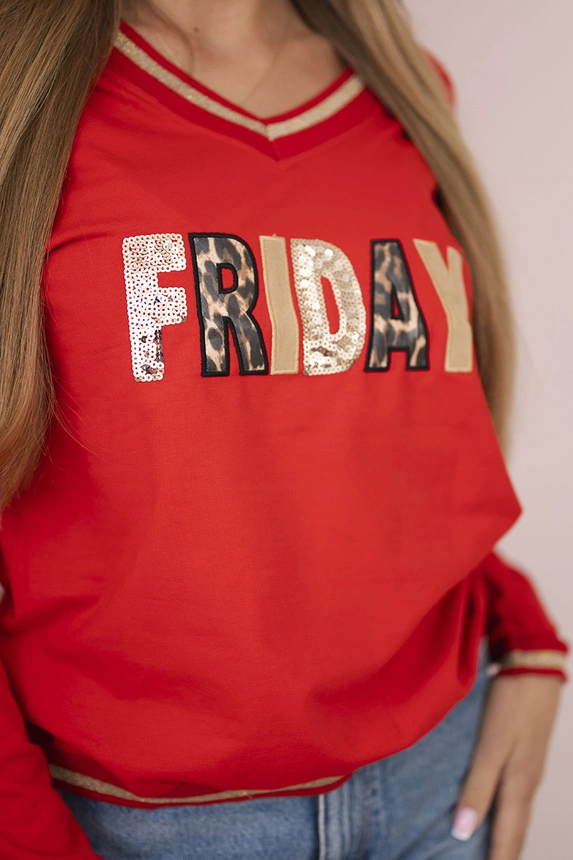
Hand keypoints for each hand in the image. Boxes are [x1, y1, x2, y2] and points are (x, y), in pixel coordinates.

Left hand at [451, 673, 562, 858]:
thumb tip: (462, 832)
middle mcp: (527, 782)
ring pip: (516, 814)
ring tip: (489, 852)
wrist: (535, 666)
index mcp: (519, 786)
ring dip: (504, 835)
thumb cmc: (511, 705)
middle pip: (515, 831)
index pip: (508, 839)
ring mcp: (528, 768)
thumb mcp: (491, 746)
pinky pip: (514, 796)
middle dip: (503, 853)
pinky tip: (493, 811)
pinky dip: (504, 813)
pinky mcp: (524, 753)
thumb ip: (477, 786)